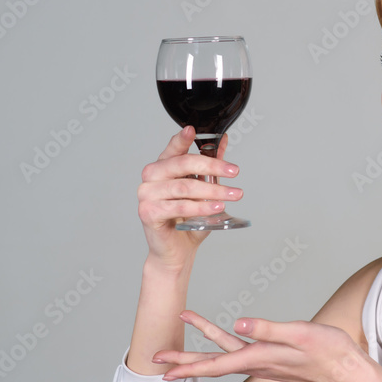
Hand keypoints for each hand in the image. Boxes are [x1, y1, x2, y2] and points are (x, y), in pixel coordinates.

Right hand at [137, 126, 242, 269]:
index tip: (194, 130)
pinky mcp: (148, 212)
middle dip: (213, 166)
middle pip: (183, 164)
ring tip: (234, 194)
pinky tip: (218, 207)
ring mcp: (146, 195)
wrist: (176, 251)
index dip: (182, 138)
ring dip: (213, 190)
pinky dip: (201, 206)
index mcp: (161, 167)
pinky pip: (179, 206)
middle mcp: (151, 177)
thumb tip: (223, 141)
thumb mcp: (203, 190)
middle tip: (234, 171)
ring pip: (185, 187)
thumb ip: (210, 166)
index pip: (172, 148)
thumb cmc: (187, 220)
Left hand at [154, 310, 376, 381]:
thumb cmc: (328, 351)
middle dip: (183, 359)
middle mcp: (256, 363)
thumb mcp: (299, 333)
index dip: (186, 366)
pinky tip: (222, 333)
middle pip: (211, 362)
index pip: (214, 364)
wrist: (349, 370)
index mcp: (258, 357)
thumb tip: (238, 322)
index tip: (163, 368)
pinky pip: (240, 350)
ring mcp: (264, 362)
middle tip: (156, 356)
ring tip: (184, 327)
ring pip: (224, 354)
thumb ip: (268, 328)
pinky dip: (224, 342)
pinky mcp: (272, 357)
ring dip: (201, 344)